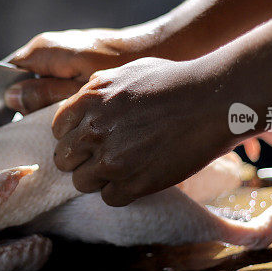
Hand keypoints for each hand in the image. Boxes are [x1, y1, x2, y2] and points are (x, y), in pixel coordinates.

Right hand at [5, 26, 156, 113]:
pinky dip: (61, 96)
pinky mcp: (78, 57)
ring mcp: (62, 50)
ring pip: (40, 81)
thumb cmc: (121, 72)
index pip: (4, 73)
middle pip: (22, 79)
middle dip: (28, 104)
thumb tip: (10, 98)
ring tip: (58, 124)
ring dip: (46, 103)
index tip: (10, 123)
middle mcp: (48, 46)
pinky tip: (75, 114)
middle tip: (39, 130)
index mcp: (42, 50)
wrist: (160, 50)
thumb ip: (43, 95)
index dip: (5, 98)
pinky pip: (57, 79)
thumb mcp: (79, 93)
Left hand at [51, 57, 235, 205]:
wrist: (212, 101)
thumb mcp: (127, 72)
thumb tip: (83, 100)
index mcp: (88, 101)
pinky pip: (109, 198)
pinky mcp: (132, 184)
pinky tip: (138, 178)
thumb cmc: (175, 82)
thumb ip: (98, 88)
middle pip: (64, 160)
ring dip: (99, 178)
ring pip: (82, 182)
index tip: (90, 139)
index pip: (59, 131)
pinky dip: (121, 192)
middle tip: (104, 157)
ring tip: (124, 168)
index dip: (74, 137)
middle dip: (81, 160)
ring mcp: (111, 160)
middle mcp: (93, 131)